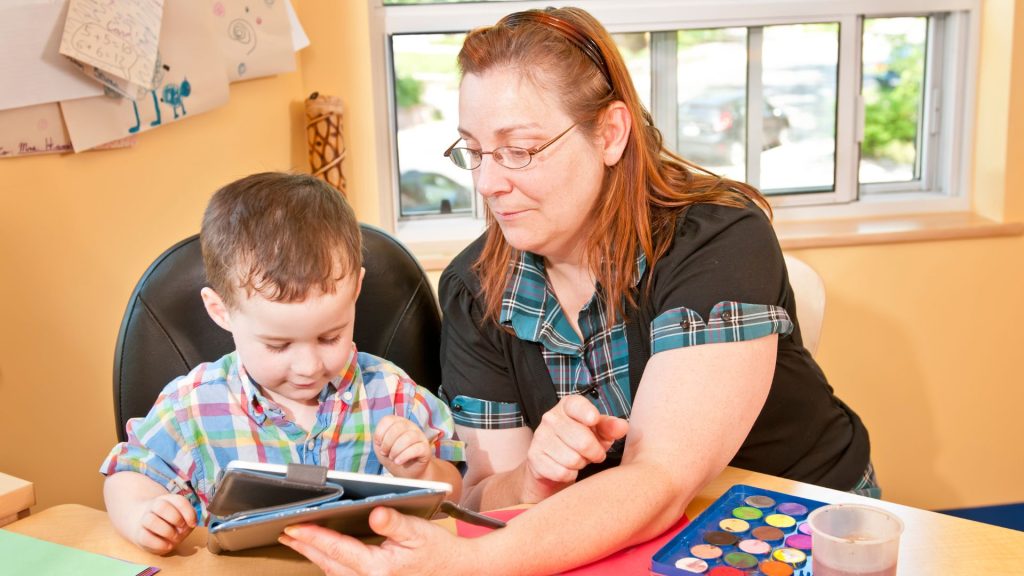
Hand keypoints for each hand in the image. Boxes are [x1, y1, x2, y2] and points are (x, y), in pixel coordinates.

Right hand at [132, 493, 195, 554]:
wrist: (149, 528)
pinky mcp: (139, 534)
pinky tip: (168, 545)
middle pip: (161, 506)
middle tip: (181, 530)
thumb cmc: (172, 523)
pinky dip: (159, 543)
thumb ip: (190, 520)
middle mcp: (154, 506)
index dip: (188, 513)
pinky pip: (145, 537)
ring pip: (151, 521)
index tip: (193, 524)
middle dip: (175, 519)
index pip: (178, 501)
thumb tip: (189, 525)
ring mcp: (144, 519)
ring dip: (167, 531)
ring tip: (175, 538)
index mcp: (169, 500)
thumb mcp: (184, 519)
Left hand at [279, 507, 465, 575]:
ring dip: (315, 556)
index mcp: (378, 568)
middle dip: (305, 547)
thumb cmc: (438, 551)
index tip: (292, 527)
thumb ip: (394, 523)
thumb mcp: (418, 532)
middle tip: (285, 532)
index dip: (312, 536)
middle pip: (328, 563)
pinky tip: (325, 555)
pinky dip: (330, 564)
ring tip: (298, 541)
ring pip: (334, 572)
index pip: (336, 549)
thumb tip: (375, 513)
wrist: (457, 571)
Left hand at [373, 415, 432, 478]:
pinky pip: (417, 448)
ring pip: (409, 437)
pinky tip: (399, 461)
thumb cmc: (394, 457)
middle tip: (386, 453)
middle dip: (387, 443)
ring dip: (396, 450)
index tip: (379, 444)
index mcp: (398, 423)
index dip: (380, 433)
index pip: (388, 420)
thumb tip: (379, 439)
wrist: (407, 472)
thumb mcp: (381, 448)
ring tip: (393, 458)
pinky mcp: (426, 448)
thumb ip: (378, 441)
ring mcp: (419, 436)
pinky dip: (404, 456)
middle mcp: (410, 426)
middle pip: (398, 427)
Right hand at [523, 395, 628, 500]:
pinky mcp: (534, 456)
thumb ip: (611, 427)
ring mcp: (540, 437)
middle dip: (594, 452)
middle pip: (582, 440)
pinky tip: (567, 468)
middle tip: (594, 454)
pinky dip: (569, 474)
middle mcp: (551, 418)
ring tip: (579, 459)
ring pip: (573, 459)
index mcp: (568, 406)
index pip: (578, 405)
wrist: (551, 461)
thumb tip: (623, 427)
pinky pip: (561, 472)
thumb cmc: (580, 441)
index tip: (594, 420)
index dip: (588, 414)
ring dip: (581, 464)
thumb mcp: (598, 431)